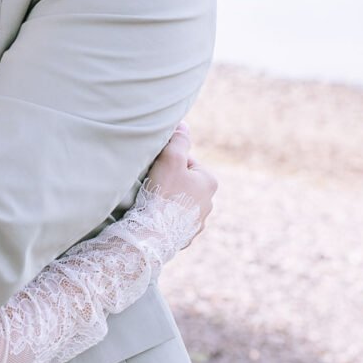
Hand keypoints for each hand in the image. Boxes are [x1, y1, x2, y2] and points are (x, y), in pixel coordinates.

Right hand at [145, 122, 216, 239]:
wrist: (152, 234)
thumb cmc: (163, 194)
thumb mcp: (170, 158)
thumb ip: (178, 139)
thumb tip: (183, 124)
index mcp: (209, 182)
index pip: (186, 161)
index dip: (168, 162)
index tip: (157, 171)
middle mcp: (209, 203)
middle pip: (183, 182)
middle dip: (169, 182)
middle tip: (153, 186)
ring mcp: (198, 223)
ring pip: (180, 203)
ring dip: (168, 201)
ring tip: (152, 203)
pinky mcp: (186, 237)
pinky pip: (174, 222)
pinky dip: (165, 219)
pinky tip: (155, 218)